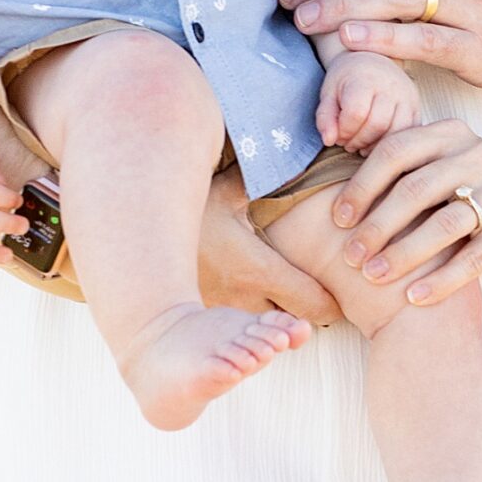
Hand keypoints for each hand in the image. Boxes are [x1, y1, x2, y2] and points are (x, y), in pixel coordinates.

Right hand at [198, 168, 339, 325]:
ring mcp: (224, 312)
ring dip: (283, 320)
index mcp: (257, 269)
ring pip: (266, 328)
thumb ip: (266, 174)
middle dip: (312, 315)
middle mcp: (244, 298)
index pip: (311, 302)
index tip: (346, 296)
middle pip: (294, 324)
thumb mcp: (228, 190)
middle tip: (328, 297)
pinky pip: (242, 326)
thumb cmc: (187, 213)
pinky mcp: (209, 314)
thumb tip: (299, 153)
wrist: (135, 244)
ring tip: (296, 300)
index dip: (333, 303)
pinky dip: (257, 320)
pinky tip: (260, 300)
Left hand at [316, 51, 420, 152]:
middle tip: (348, 143)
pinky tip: (377, 143)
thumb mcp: (329, 93)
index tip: (337, 134)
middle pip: (377, 125)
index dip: (343, 131)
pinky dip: (392, 144)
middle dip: (358, 141)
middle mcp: (391, 85)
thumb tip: (329, 140)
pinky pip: (409, 134)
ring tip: (362, 145)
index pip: (356, 113)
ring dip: (376, 147)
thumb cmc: (348, 79)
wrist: (372, 59)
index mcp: (366, 78)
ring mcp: (408, 97)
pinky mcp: (417, 108)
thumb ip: (325, 117)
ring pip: (397, 133)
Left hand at [327, 117, 481, 307]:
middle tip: (349, 256)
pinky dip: (441, 281)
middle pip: (416, 189)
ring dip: (403, 254)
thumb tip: (324, 182)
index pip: (396, 151)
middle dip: (377, 226)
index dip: (362, 185)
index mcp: (450, 134)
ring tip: (373, 277)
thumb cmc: (460, 192)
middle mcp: (478, 155)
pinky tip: (414, 298)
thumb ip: (396, 169)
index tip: (337, 219)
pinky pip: (474, 258)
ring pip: (444, 225)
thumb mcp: (433, 168)